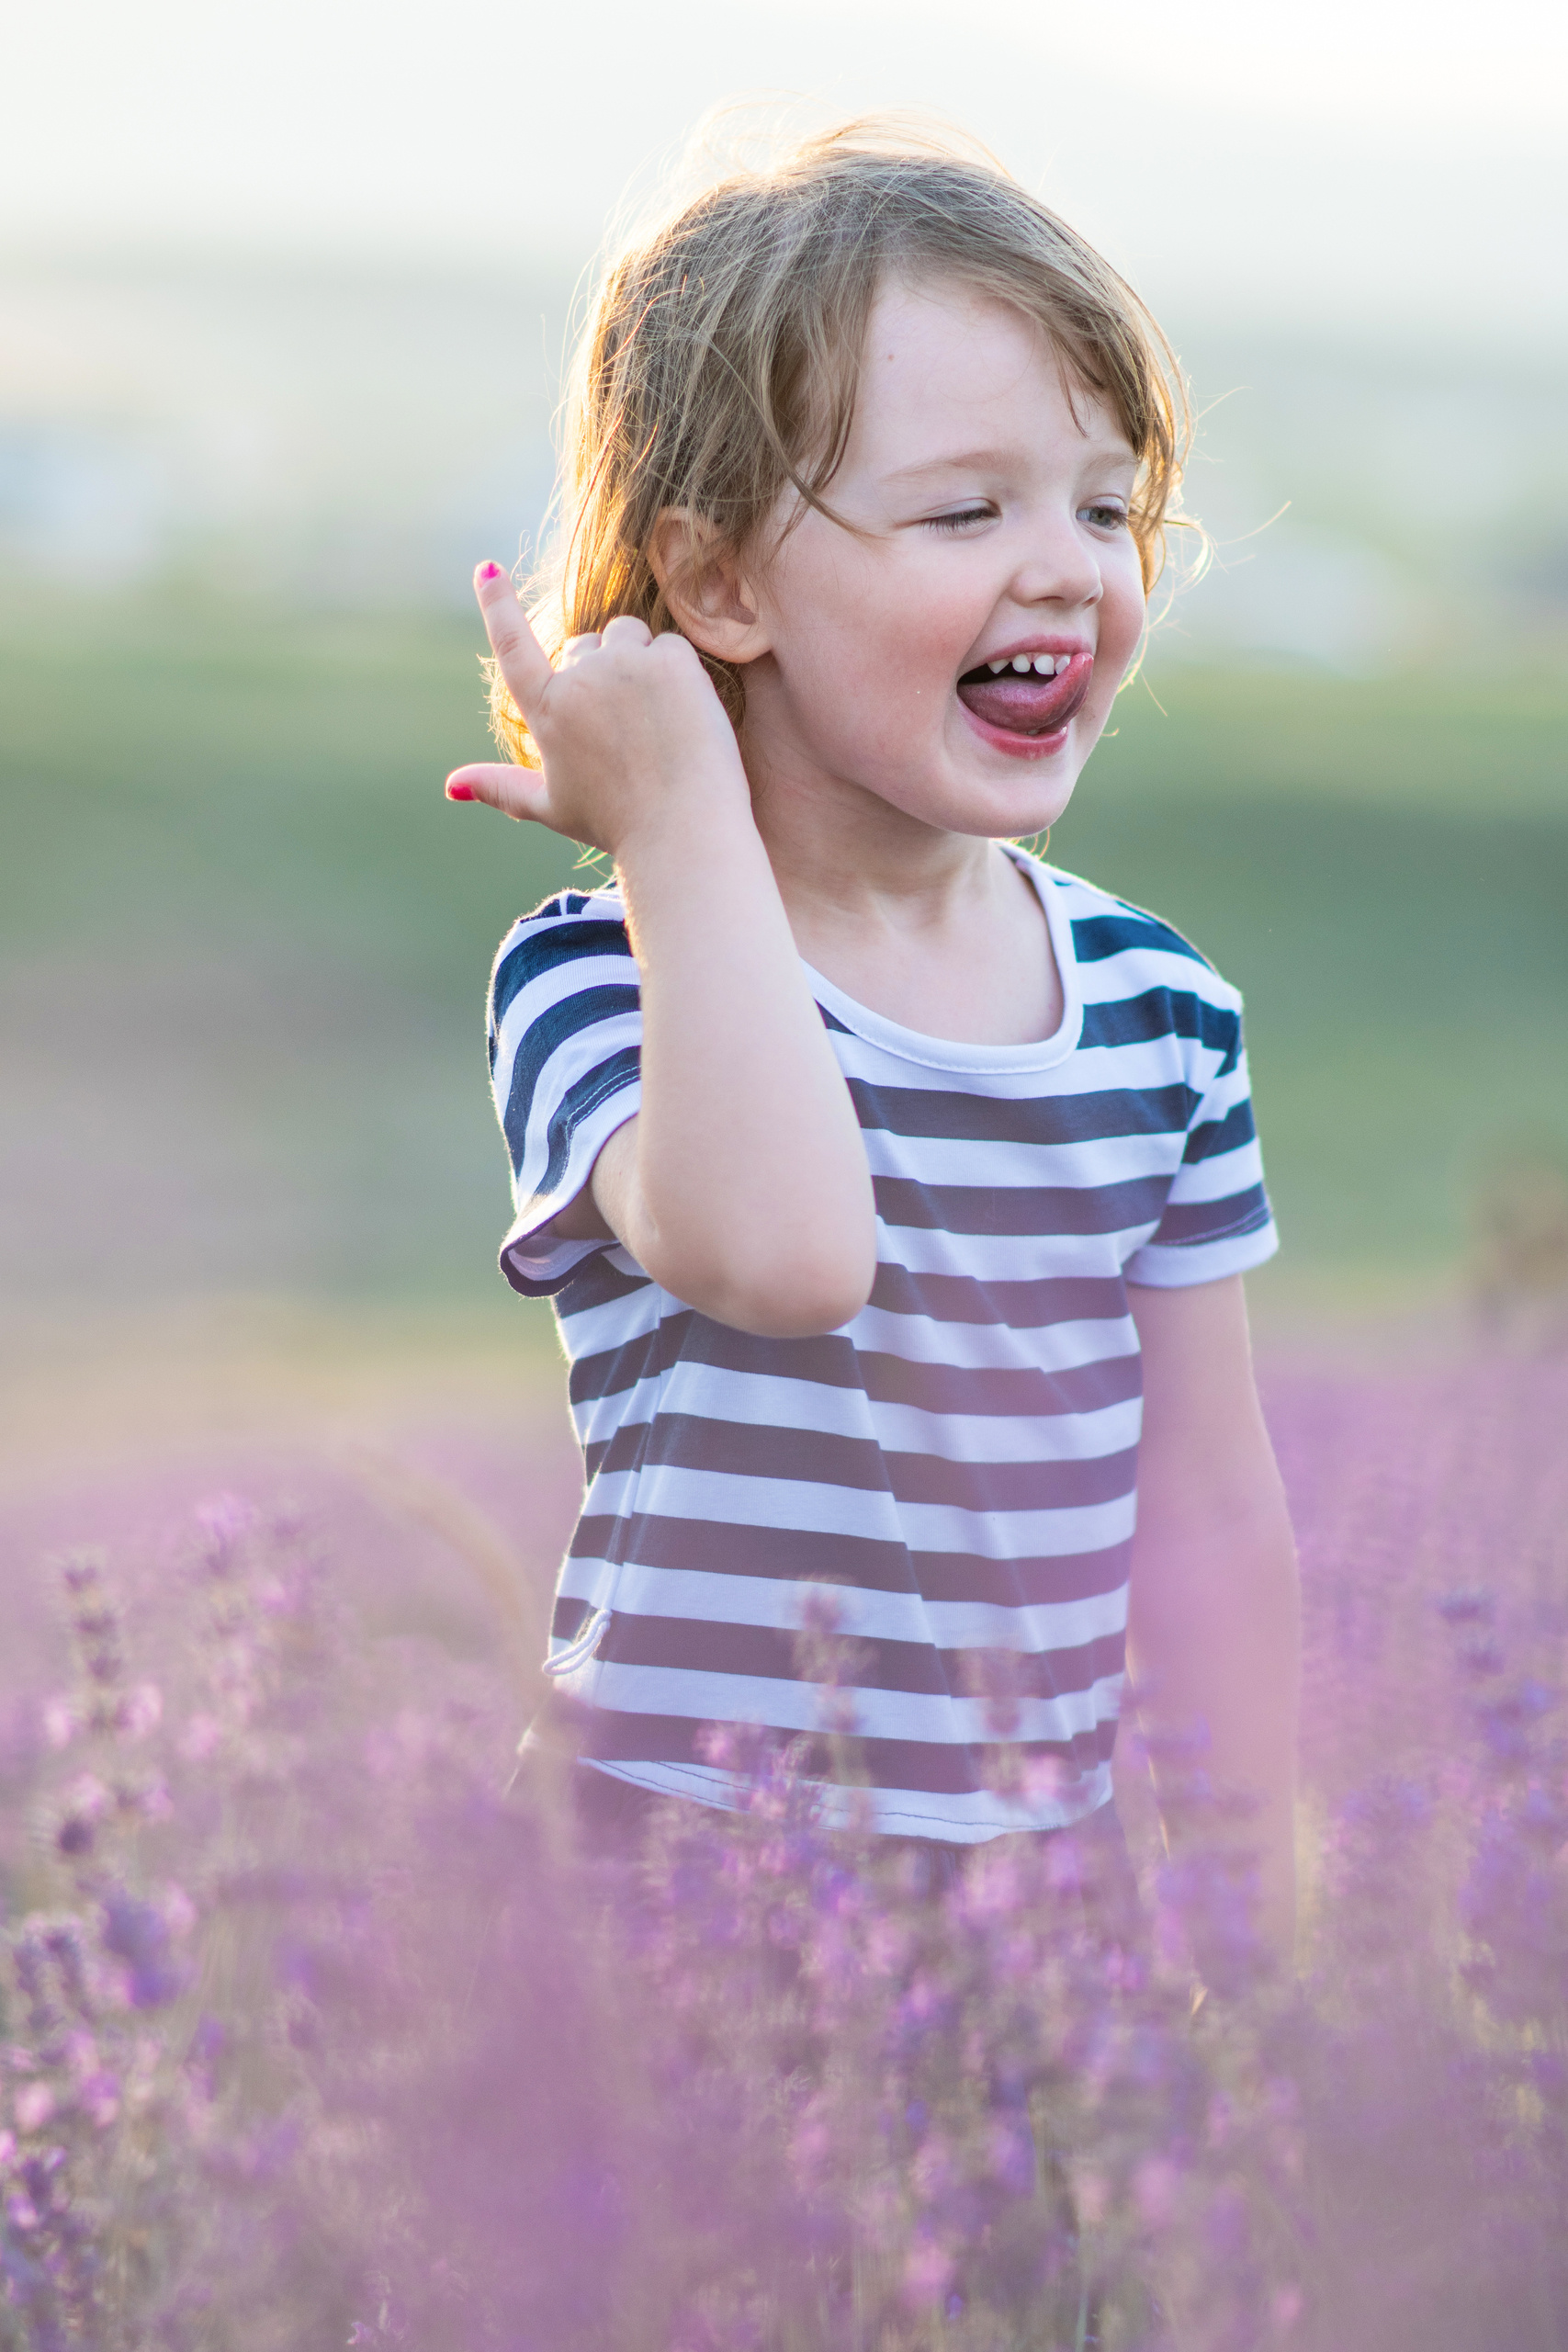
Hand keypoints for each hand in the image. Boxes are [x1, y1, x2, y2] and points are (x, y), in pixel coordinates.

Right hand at [444, 564, 748, 854]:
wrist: (682, 831)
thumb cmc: (617, 824)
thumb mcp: (551, 806)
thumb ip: (501, 786)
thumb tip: (453, 786)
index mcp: (547, 710)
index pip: (513, 645)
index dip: (497, 605)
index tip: (487, 569)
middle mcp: (580, 678)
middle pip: (586, 643)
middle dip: (600, 670)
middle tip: (625, 727)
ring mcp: (627, 665)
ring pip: (628, 636)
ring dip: (636, 660)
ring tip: (653, 718)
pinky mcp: (673, 661)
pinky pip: (670, 646)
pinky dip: (677, 672)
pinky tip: (682, 715)